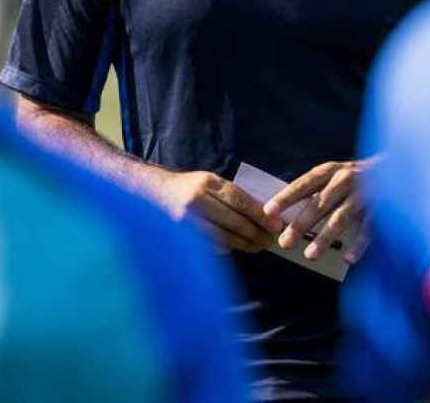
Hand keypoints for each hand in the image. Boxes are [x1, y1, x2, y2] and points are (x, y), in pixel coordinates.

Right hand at [150, 169, 281, 253]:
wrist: (153, 192)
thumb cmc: (188, 187)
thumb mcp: (210, 182)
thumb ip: (232, 195)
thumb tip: (263, 213)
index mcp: (208, 182)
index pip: (240, 200)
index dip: (260, 215)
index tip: (276, 225)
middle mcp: (197, 200)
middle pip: (234, 221)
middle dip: (256, 233)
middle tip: (270, 240)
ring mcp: (187, 219)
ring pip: (223, 237)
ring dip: (244, 244)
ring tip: (258, 246)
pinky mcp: (181, 235)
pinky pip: (209, 245)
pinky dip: (226, 248)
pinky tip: (237, 248)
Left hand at [263, 158, 377, 263]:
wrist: (398, 168)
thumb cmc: (356, 178)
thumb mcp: (334, 176)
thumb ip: (315, 192)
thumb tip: (284, 213)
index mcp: (330, 171)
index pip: (304, 184)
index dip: (286, 197)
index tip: (268, 211)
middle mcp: (346, 179)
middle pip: (320, 203)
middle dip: (301, 224)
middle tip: (284, 242)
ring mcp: (364, 194)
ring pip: (341, 218)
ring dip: (325, 237)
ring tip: (310, 255)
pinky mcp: (381, 209)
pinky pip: (368, 229)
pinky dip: (358, 244)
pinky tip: (348, 259)